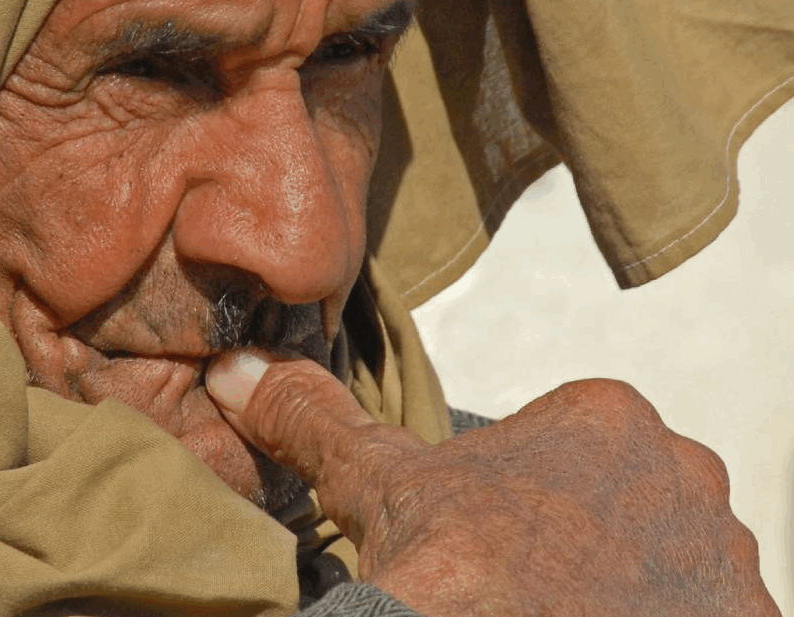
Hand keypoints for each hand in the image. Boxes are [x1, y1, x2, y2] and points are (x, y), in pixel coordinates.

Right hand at [207, 352, 779, 616]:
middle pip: (610, 499)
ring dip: (615, 582)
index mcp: (604, 417)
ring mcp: (722, 555)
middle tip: (512, 584)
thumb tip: (236, 366)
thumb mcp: (381, 486)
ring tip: (547, 609)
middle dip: (566, 532)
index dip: (503, 493)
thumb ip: (318, 419)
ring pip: (657, 557)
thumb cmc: (459, 568)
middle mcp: (684, 472)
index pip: (552, 444)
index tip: (477, 538)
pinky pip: (700, 610)